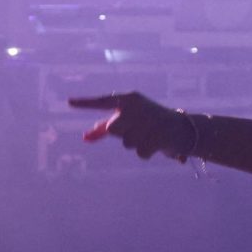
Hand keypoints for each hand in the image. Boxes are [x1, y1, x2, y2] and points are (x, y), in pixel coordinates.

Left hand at [69, 92, 195, 160]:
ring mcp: (150, 120)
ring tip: (150, 135)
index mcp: (129, 98)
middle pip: (113, 129)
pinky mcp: (159, 135)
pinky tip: (156, 144)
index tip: (69, 102)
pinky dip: (147, 152)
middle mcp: (138, 106)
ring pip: (127, 143)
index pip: (103, 101)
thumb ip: (105, 128)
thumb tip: (84, 138)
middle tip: (139, 129)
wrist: (183, 128)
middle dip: (123, 133)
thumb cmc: (149, 123)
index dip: (86, 103)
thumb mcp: (129, 121)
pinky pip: (140, 152)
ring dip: (137, 144)